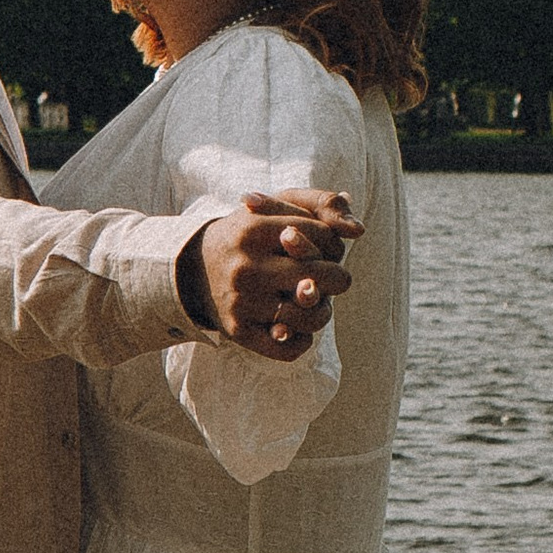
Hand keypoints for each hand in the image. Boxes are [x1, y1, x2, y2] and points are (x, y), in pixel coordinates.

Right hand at [181, 190, 359, 355]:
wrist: (195, 268)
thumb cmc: (248, 235)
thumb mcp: (275, 207)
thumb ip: (320, 205)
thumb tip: (358, 229)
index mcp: (254, 229)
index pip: (322, 236)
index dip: (335, 244)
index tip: (329, 248)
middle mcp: (246, 266)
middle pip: (318, 276)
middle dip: (338, 278)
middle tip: (337, 279)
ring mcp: (241, 301)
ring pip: (308, 316)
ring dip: (323, 312)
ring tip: (317, 303)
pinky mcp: (238, 331)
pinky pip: (287, 348)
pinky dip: (300, 341)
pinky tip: (297, 327)